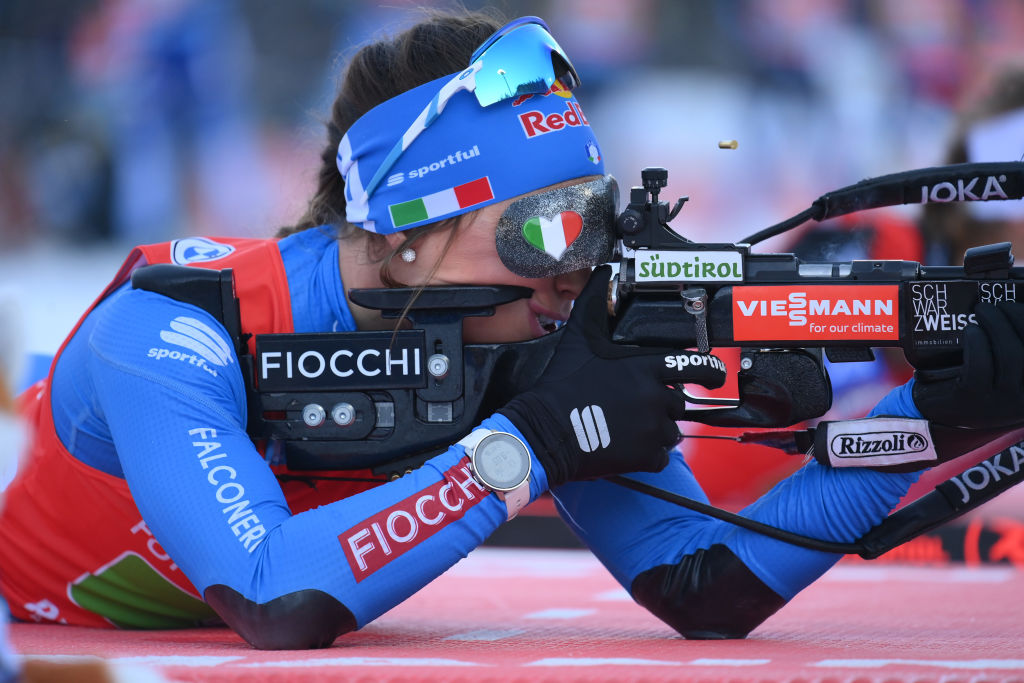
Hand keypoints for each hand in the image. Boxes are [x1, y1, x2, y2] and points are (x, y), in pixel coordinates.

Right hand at [499, 266, 726, 486]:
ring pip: (672, 430)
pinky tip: (626, 445)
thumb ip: (594, 302)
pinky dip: (648, 453)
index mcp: (646, 368)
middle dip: (666, 403)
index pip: (695, 366)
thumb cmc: (562, 384)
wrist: (546, 430)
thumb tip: (601, 272)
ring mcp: (653, 429)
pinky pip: (660, 455)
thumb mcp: (579, 337)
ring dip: (658, 428)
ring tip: (629, 425)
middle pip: (680, 401)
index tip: (715, 374)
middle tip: (645, 405)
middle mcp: (656, 397)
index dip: (710, 370)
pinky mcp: (645, 456)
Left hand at [913, 301, 1023, 429]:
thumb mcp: (1003, 371)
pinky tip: (972, 331)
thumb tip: (1019, 305)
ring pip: (1011, 355)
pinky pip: (980, 366)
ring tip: (982, 312)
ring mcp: (1000, 402)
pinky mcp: (972, 399)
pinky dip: (978, 343)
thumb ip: (1012, 347)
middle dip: (1016, 317)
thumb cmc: (976, 384)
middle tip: (996, 306)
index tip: (1020, 304)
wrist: (937, 415)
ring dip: (997, 326)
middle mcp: (1023, 399)